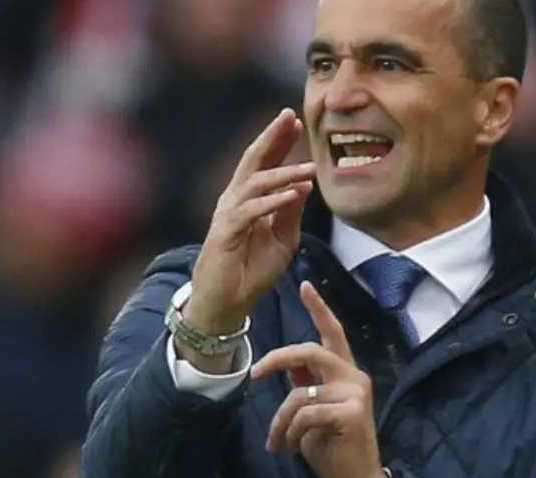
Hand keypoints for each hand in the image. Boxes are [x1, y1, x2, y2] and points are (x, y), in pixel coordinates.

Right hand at [185, 108, 315, 335]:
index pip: (264, 164)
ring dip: (284, 174)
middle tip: (290, 116)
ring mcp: (229, 215)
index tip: (297, 123)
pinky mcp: (226, 233)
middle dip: (272, 137)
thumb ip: (291, 213)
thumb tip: (305, 186)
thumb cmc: (251, 272)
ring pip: (255, 183)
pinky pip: (251, 211)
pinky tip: (294, 194)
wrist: (226, 303)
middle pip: (253, 161)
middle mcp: (235, 200)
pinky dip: (273, 201)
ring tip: (310, 168)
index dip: (279, 142)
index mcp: (249, 200)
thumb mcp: (282, 241)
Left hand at [252, 281, 389, 477]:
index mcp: (345, 373)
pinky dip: (291, 434)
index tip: (305, 285)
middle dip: (277, 358)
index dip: (319, 309)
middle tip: (256, 373)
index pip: (333, 334)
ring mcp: (355, 393)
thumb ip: (305, 385)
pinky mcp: (352, 413)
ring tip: (279, 442)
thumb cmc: (333, 448)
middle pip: (309, 351)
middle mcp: (354, 377)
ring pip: (299, 392)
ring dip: (280, 421)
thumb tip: (286, 367)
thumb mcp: (313, 412)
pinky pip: (305, 413)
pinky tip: (294, 449)